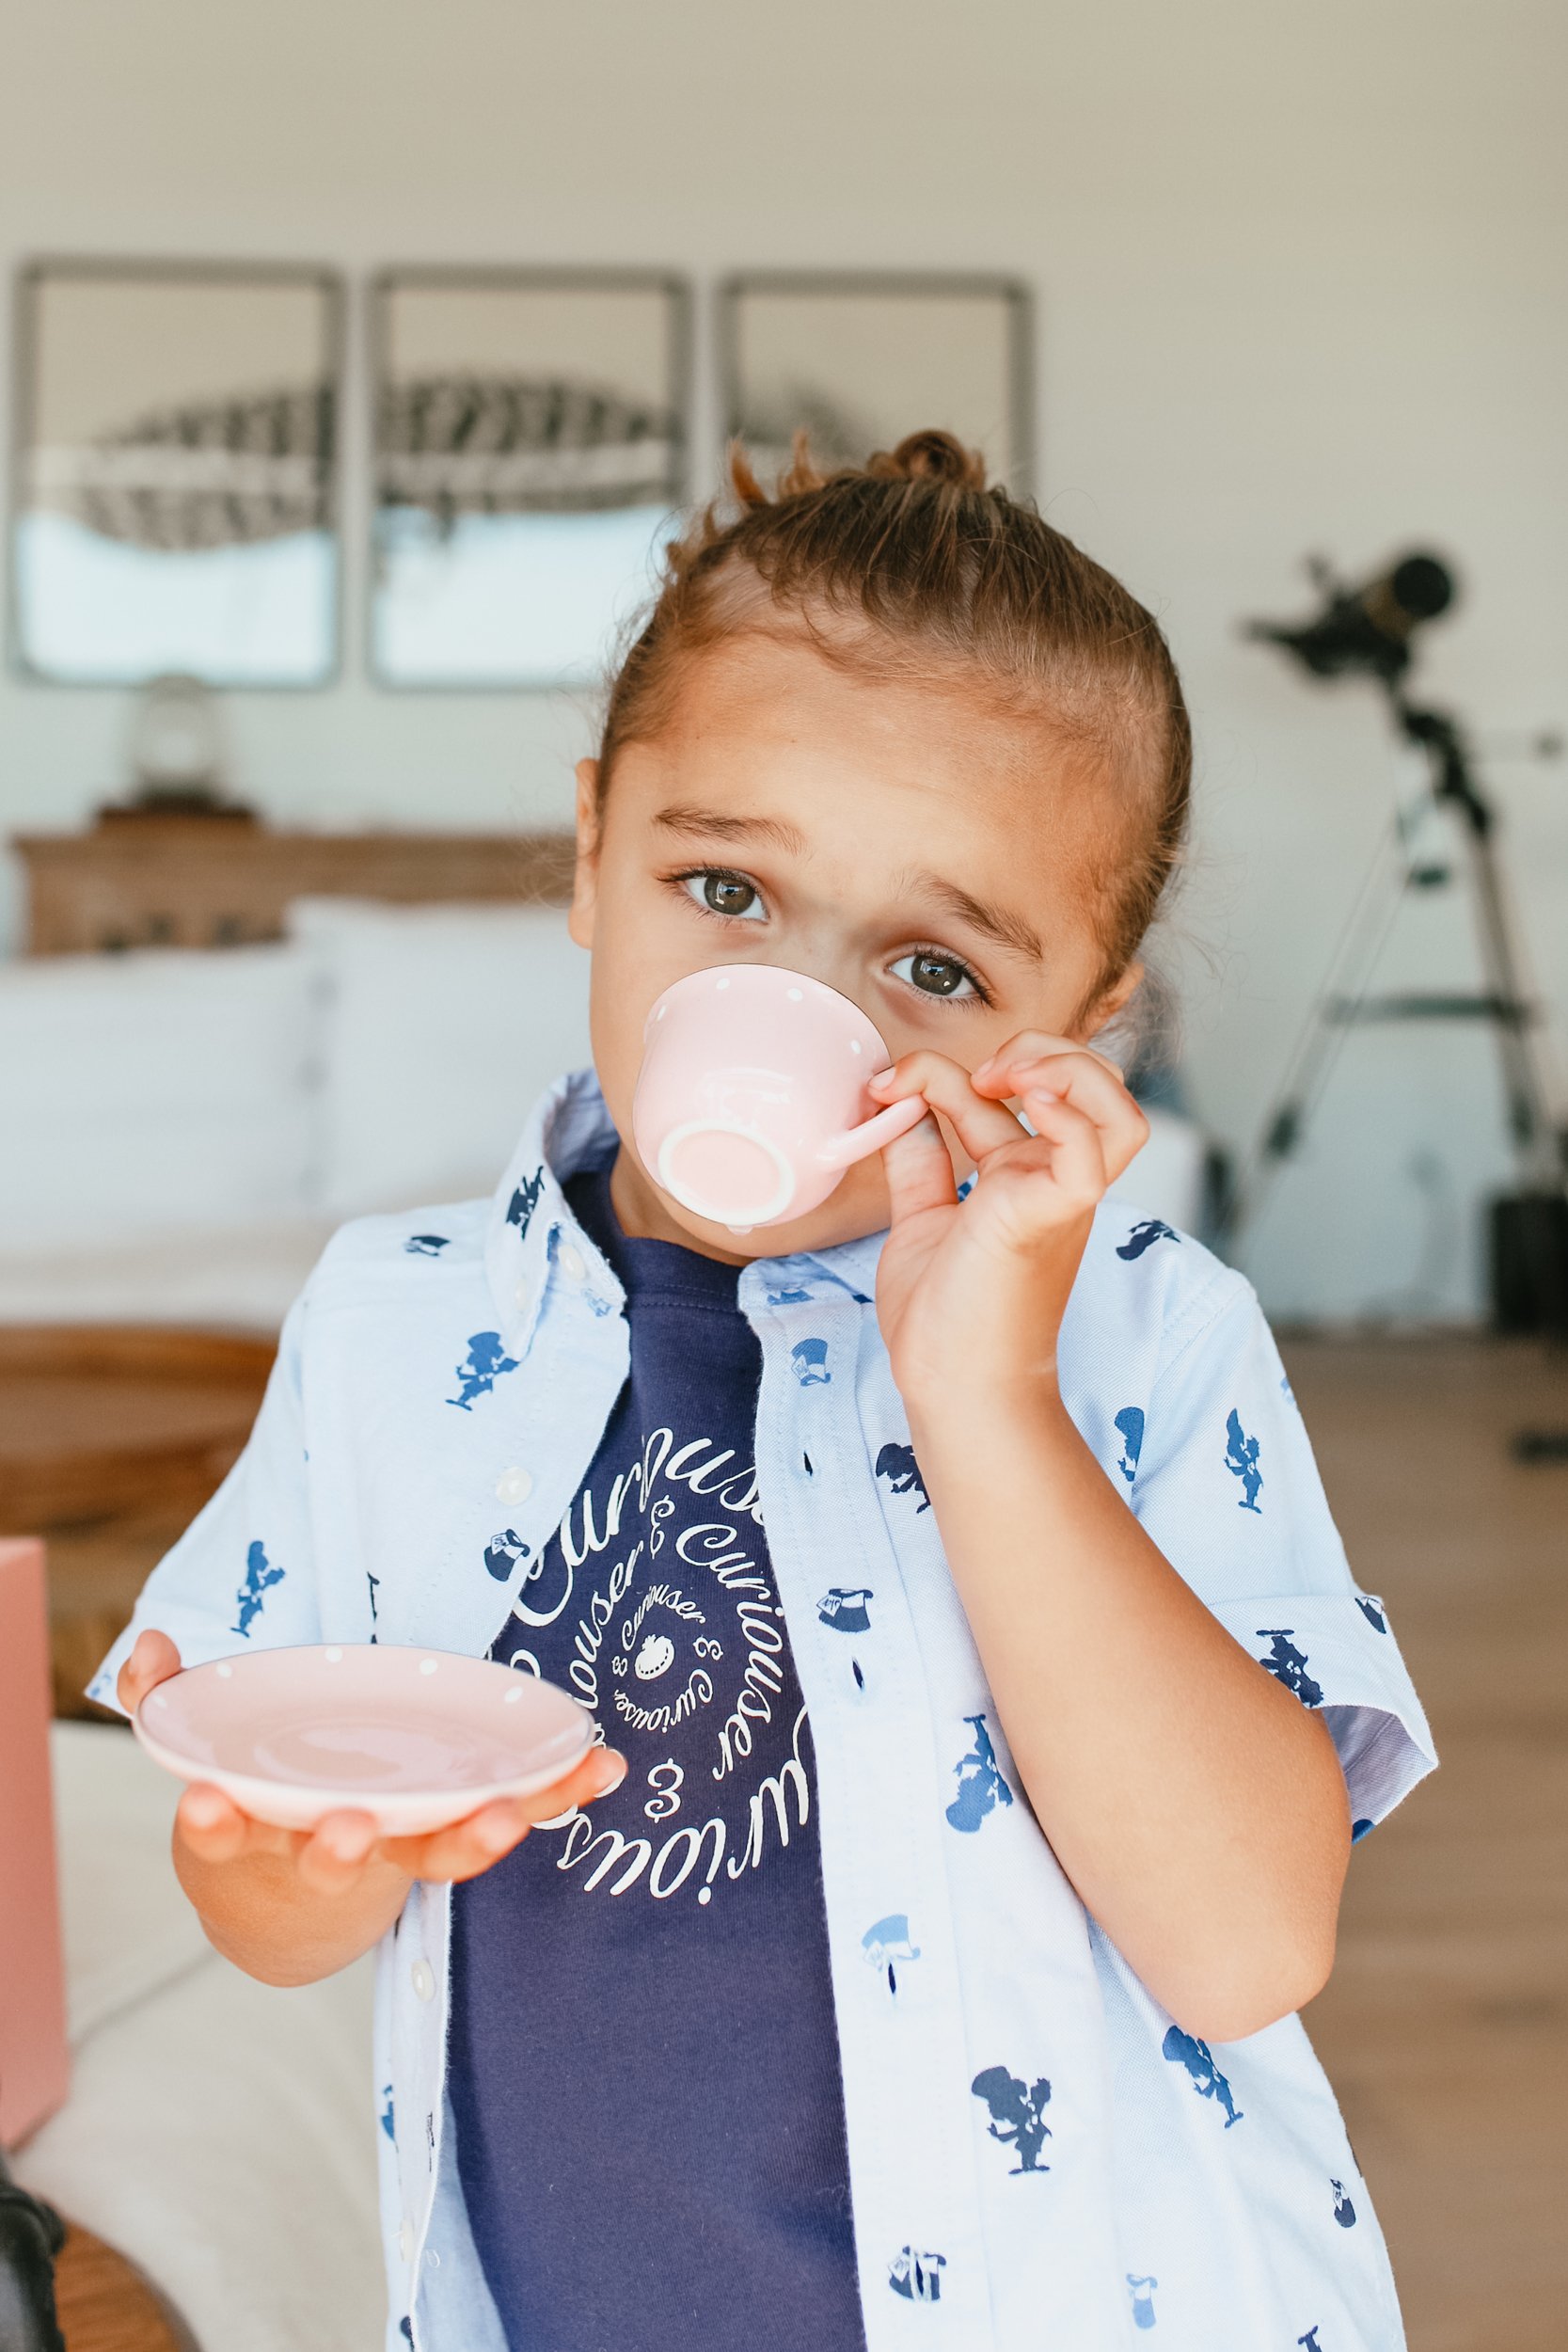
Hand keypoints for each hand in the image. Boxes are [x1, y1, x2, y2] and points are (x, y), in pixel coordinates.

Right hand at [118, 1628, 627, 1892]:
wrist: (283, 1910)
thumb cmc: (250, 1806)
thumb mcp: (198, 1754)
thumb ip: (163, 1698)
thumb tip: (146, 1644)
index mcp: (253, 1833)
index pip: (228, 1834)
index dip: (220, 1823)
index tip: (209, 1805)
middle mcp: (323, 1854)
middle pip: (334, 1860)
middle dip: (340, 1849)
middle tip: (349, 1829)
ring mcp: (395, 1855)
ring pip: (432, 1857)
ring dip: (469, 1841)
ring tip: (504, 1817)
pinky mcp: (452, 1839)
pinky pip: (508, 1821)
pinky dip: (554, 1800)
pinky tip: (604, 1769)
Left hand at [866, 1034, 1147, 1408]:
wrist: (953, 1388)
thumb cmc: (944, 1322)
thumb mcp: (920, 1221)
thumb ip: (917, 1164)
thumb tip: (900, 1109)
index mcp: (1022, 1179)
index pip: (1011, 1094)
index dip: (945, 1070)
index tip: (886, 1085)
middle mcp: (1051, 1182)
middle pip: (1091, 1085)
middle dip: (1036, 1048)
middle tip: (969, 1073)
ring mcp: (1060, 1198)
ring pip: (1117, 1110)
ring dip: (1066, 1069)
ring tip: (1004, 1074)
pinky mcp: (1053, 1216)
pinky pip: (1092, 1153)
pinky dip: (1065, 1112)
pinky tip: (1021, 1099)